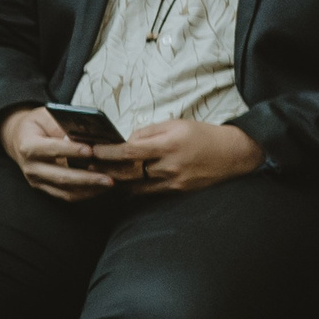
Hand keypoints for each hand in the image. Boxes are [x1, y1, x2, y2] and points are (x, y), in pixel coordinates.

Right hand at [0, 107, 129, 200]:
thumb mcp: (45, 117)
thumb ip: (62, 125)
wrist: (19, 139)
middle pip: (60, 176)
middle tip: (109, 177)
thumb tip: (87, 135)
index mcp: (27, 146)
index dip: (71, 150)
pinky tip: (100, 187)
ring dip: (90, 188)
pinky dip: (85, 193)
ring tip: (109, 183)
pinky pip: (66, 195)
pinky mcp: (44, 188)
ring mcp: (37, 180)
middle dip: (87, 178)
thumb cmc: (37, 125)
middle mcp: (30, 167)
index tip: (91, 151)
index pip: (50, 149)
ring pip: (66, 190)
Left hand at [99, 119, 263, 194]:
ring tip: (96, 176)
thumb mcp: (174, 124)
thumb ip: (146, 132)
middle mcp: (169, 166)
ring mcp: (173, 182)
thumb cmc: (201, 135)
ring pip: (135, 186)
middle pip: (128, 172)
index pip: (128, 152)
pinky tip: (118, 186)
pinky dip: (131, 190)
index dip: (106, 153)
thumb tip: (124, 141)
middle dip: (104, 169)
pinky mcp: (177, 191)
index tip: (90, 150)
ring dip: (114, 182)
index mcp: (167, 145)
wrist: (233, 154)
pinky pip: (148, 193)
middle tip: (85, 165)